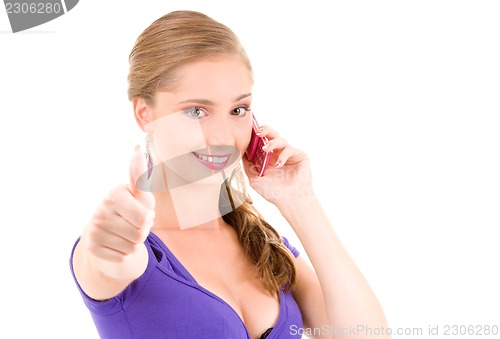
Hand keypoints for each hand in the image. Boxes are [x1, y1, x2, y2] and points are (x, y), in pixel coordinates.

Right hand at [81, 146, 155, 262]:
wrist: (105, 229)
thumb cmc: (130, 209)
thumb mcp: (139, 195)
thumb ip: (140, 176)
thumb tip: (137, 150)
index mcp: (114, 195)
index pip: (144, 218)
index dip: (148, 218)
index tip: (141, 212)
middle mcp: (101, 212)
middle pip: (140, 234)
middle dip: (143, 231)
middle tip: (133, 224)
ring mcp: (94, 230)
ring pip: (132, 247)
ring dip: (134, 243)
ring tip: (126, 232)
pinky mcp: (93, 248)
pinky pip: (123, 257)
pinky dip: (125, 253)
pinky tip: (117, 243)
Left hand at [242, 125, 313, 206]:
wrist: (289, 201)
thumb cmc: (273, 192)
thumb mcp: (254, 178)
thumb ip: (247, 165)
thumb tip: (240, 152)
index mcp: (267, 157)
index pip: (261, 141)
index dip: (255, 136)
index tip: (248, 132)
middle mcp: (278, 153)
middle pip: (271, 135)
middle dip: (265, 130)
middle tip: (258, 132)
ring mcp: (288, 154)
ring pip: (280, 139)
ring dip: (272, 142)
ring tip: (266, 149)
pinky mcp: (299, 155)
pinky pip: (290, 149)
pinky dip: (283, 155)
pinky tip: (279, 164)